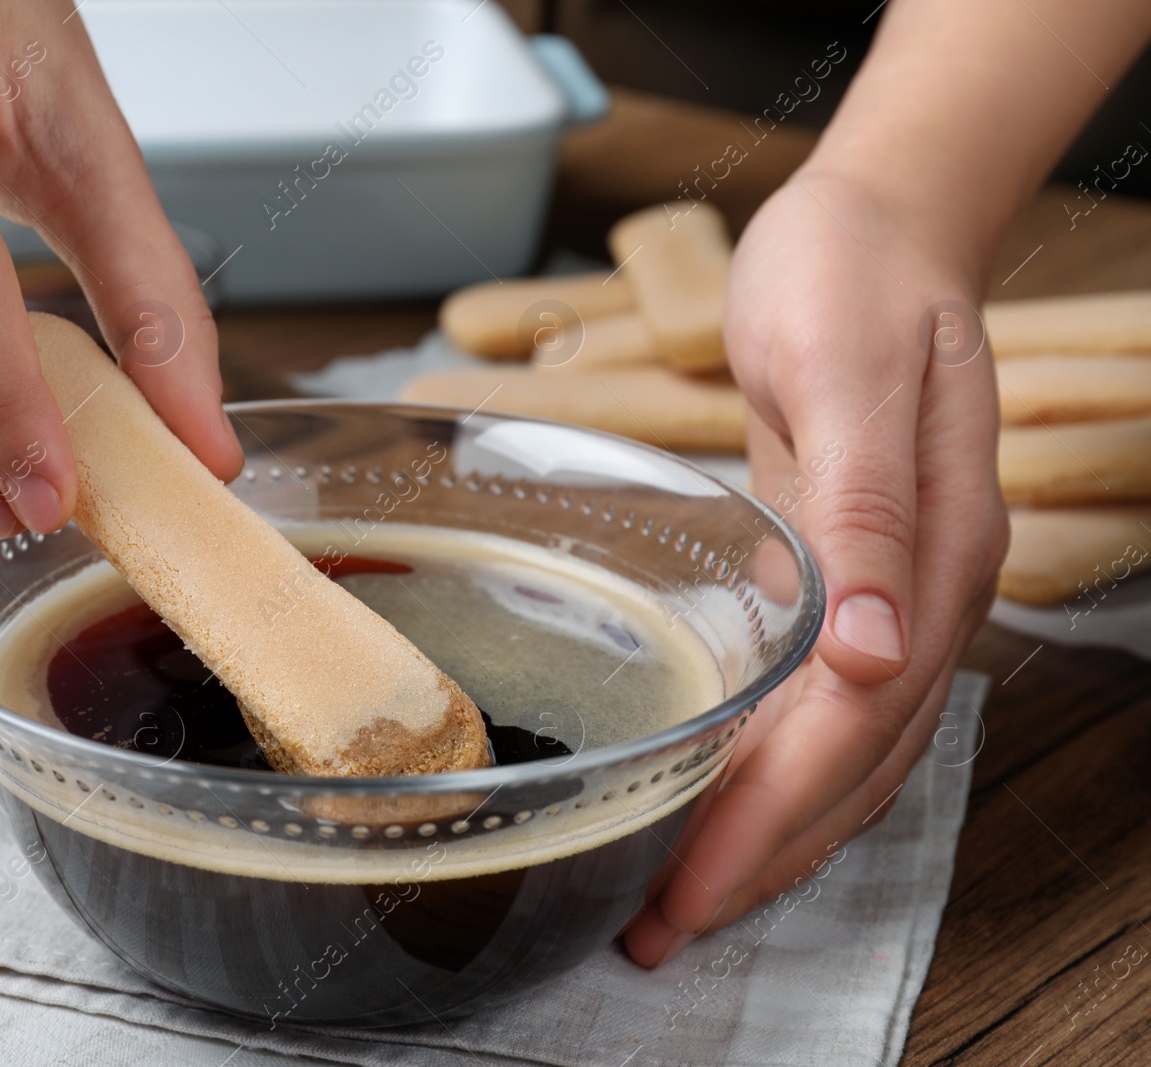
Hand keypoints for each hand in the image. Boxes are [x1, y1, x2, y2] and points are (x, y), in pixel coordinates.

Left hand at [623, 169, 1008, 963]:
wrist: (874, 225)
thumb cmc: (848, 280)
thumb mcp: (846, 373)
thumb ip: (868, 513)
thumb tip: (874, 652)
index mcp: (932, 558)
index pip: (853, 728)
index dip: (774, 819)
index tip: (693, 890)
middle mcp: (924, 595)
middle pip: (853, 765)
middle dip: (762, 857)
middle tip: (662, 929)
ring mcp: (893, 592)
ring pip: (844, 751)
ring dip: (769, 832)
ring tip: (680, 896)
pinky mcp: (847, 577)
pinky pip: (821, 704)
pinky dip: (773, 766)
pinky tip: (721, 794)